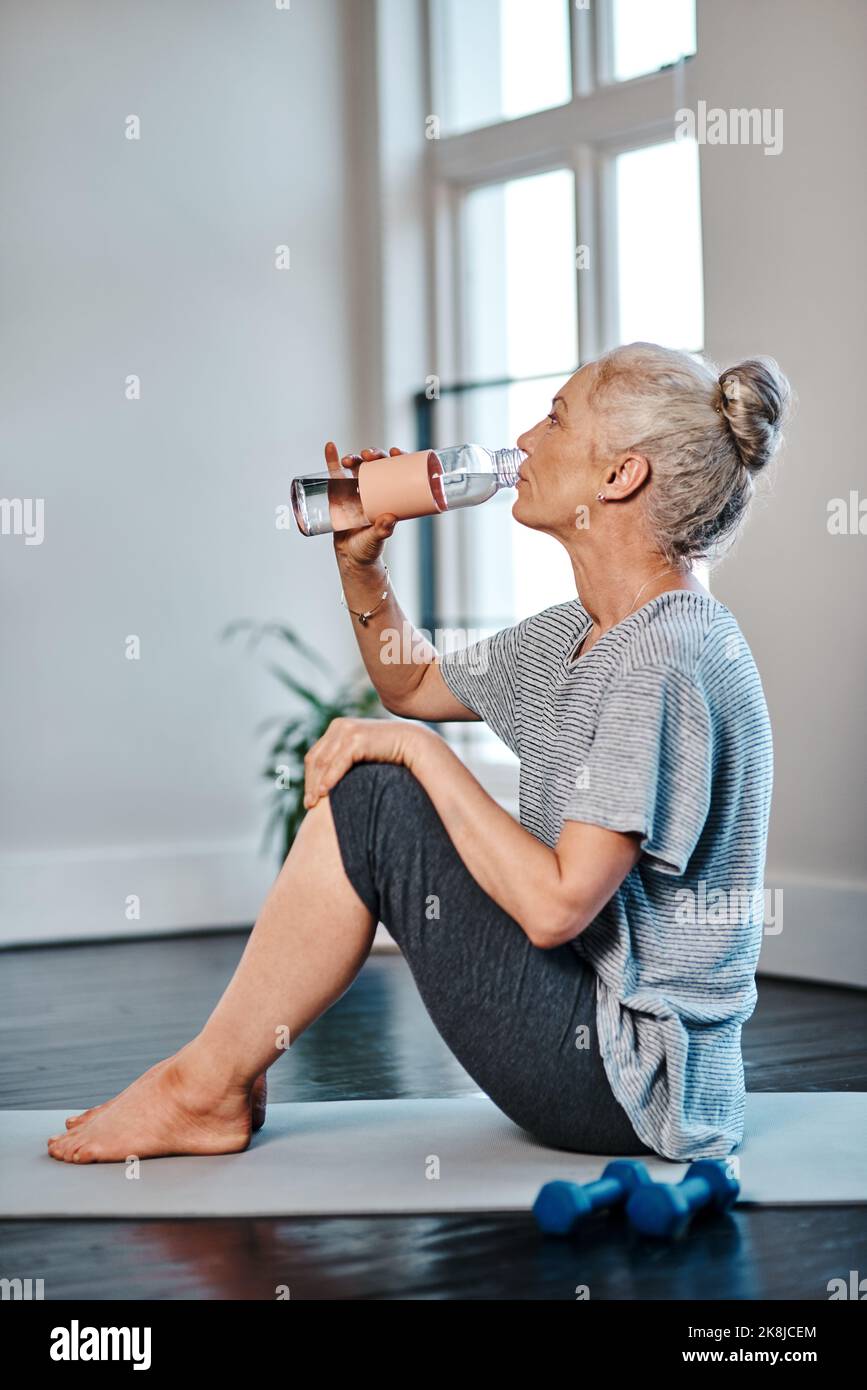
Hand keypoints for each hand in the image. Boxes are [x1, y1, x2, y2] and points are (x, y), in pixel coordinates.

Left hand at [303, 717, 428, 808]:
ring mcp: (347, 730)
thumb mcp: (362, 755)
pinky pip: (338, 762)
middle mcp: (339, 726)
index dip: (309, 778)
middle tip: (309, 805)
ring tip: (315, 803)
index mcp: (338, 728)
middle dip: (310, 783)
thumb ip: (345, 761)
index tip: (309, 799)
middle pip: (315, 759)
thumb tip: (327, 784)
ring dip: (316, 784)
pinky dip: (330, 778)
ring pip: (323, 762)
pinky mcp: (357, 738)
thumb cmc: (389, 755)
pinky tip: (326, 792)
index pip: (315, 756)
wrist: (414, 744)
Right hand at [323, 442, 405, 567]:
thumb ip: (382, 531)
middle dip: (374, 455)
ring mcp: (355, 491)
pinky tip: (330, 446)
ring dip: (354, 457)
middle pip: (376, 465)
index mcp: (388, 496)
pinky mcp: (339, 494)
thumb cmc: (368, 549)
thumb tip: (390, 519)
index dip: (397, 458)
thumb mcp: (376, 539)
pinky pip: (334, 474)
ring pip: (356, 467)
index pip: (396, 472)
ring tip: (349, 460)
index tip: (395, 452)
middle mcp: (374, 490)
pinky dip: (331, 459)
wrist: (350, 558)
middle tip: (370, 455)